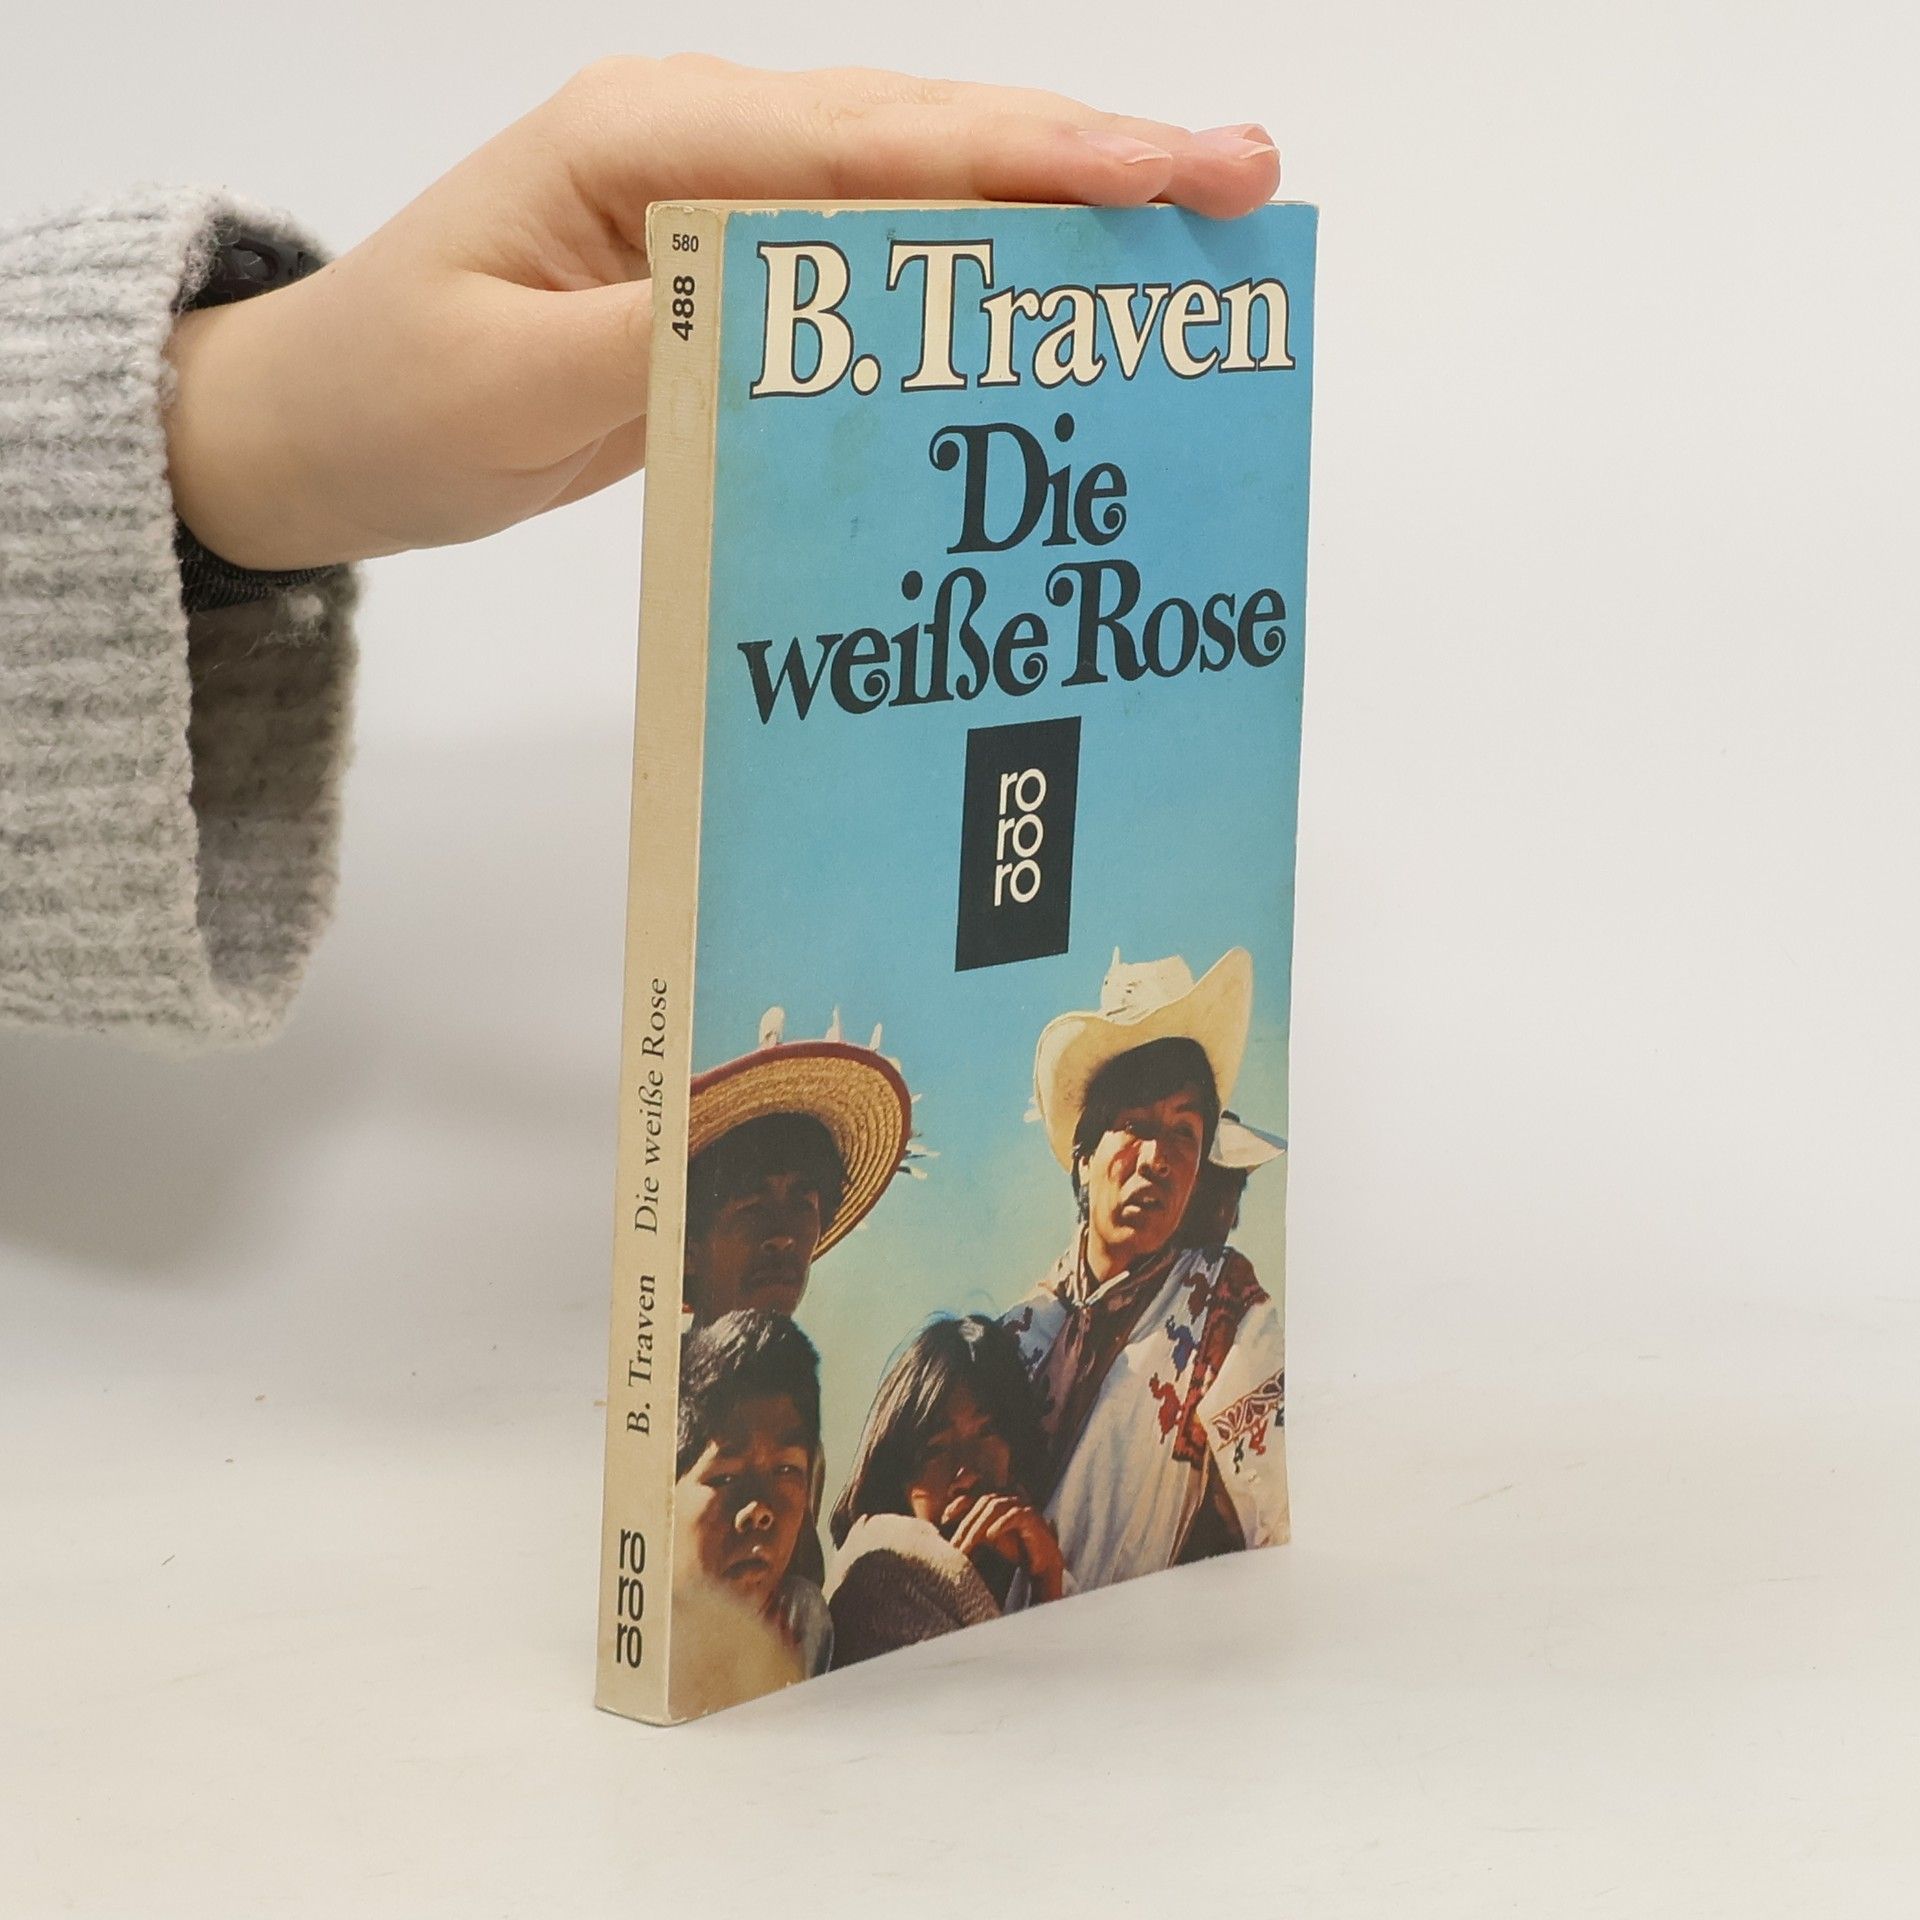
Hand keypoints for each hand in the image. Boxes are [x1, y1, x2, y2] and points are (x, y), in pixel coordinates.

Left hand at [162, 57, 1280, 569]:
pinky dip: (972, 279)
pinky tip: (1051, 307)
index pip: (872, 141)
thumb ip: (673, 342)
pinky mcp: (732, 278)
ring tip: (1190, 231)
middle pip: (925, 140)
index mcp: (650, 144)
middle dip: (1088, 161)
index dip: (1029, 159)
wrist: (325, 426)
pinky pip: (876, 265)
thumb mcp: (514, 383)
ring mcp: (722, 209)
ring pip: (917, 193)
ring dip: (1052, 210)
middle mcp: (703, 149)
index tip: (1165, 175)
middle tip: (1244, 178)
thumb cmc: (397, 394)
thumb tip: (827, 318)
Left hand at [941, 1491, 1066, 1603]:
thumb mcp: (988, 1535)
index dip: (960, 1502)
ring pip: (995, 1507)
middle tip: (955, 1545)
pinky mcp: (1032, 1516)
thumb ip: (973, 1527)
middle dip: (966, 1524)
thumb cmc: (1013, 1546)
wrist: (1040, 1562)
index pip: (976, 1494)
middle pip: (982, 1502)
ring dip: (978, 1528)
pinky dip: (1000, 1525)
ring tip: (968, 1546)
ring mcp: (1021, 1503)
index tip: (944, 1517)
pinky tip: (990, 1537)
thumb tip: (948, 1529)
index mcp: (998, 1498)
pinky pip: (1014, 1515)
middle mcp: (1009, 1496)